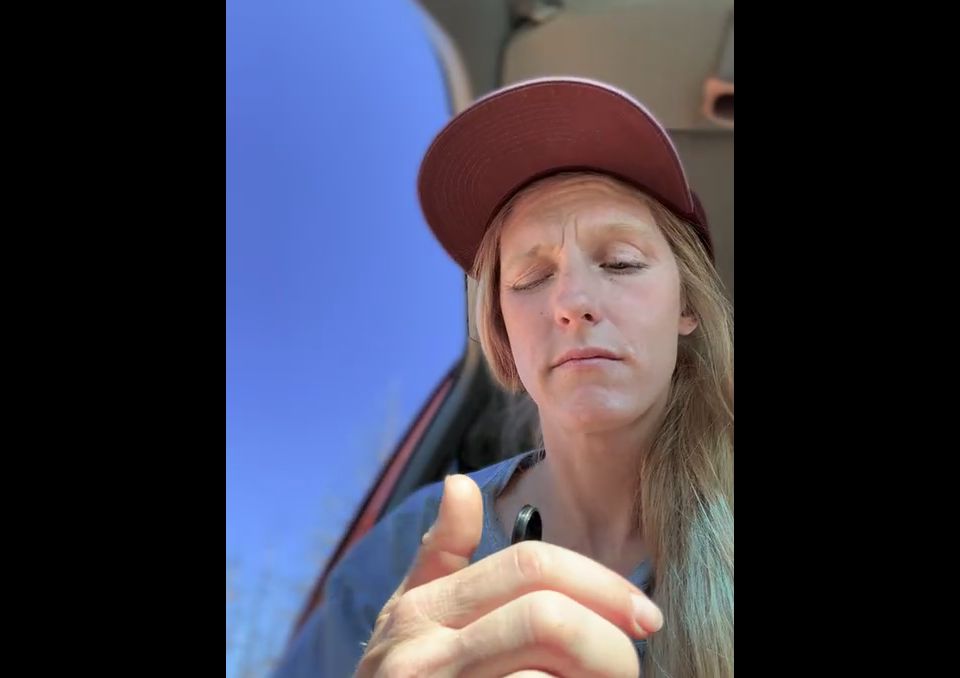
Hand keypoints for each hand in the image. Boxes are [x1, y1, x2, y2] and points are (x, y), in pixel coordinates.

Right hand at [355, 475, 661, 676]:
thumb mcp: (407, 620)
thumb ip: (440, 556)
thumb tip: (460, 483)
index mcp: (421, 610)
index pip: (530, 566)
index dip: (600, 583)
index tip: (644, 614)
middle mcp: (422, 654)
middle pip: (547, 619)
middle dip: (609, 642)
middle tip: (629, 665)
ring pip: (545, 677)